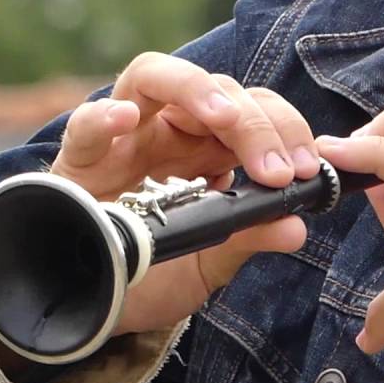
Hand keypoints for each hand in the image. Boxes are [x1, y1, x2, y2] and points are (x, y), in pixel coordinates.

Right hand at [50, 52, 319, 334]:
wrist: (87, 306)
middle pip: (218, 92)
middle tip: (277, 168)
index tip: (307, 168)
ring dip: (195, 88)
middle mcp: (169, 131)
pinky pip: (85, 124)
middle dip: (256, 123)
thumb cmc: (149, 273)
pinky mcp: (76, 158)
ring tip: (225, 116)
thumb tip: (296, 226)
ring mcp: (122, 137)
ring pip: (155, 77)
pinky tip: (124, 119)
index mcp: (208, 150)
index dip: (286, 130)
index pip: (255, 112)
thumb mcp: (205, 263)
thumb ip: (246, 239)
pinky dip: (104, 115)